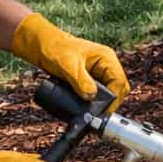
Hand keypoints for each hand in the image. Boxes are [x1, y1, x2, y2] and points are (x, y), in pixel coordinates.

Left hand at [10, 13, 129, 110]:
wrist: (43, 47)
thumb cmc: (55, 49)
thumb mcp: (68, 66)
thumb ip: (80, 81)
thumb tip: (91, 96)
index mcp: (106, 58)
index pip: (119, 82)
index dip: (114, 98)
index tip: (103, 110)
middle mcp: (105, 66)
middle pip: (118, 90)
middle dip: (110, 103)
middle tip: (98, 114)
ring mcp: (99, 74)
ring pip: (109, 94)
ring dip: (102, 104)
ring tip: (91, 113)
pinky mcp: (90, 81)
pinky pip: (98, 95)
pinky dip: (94, 103)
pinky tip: (86, 109)